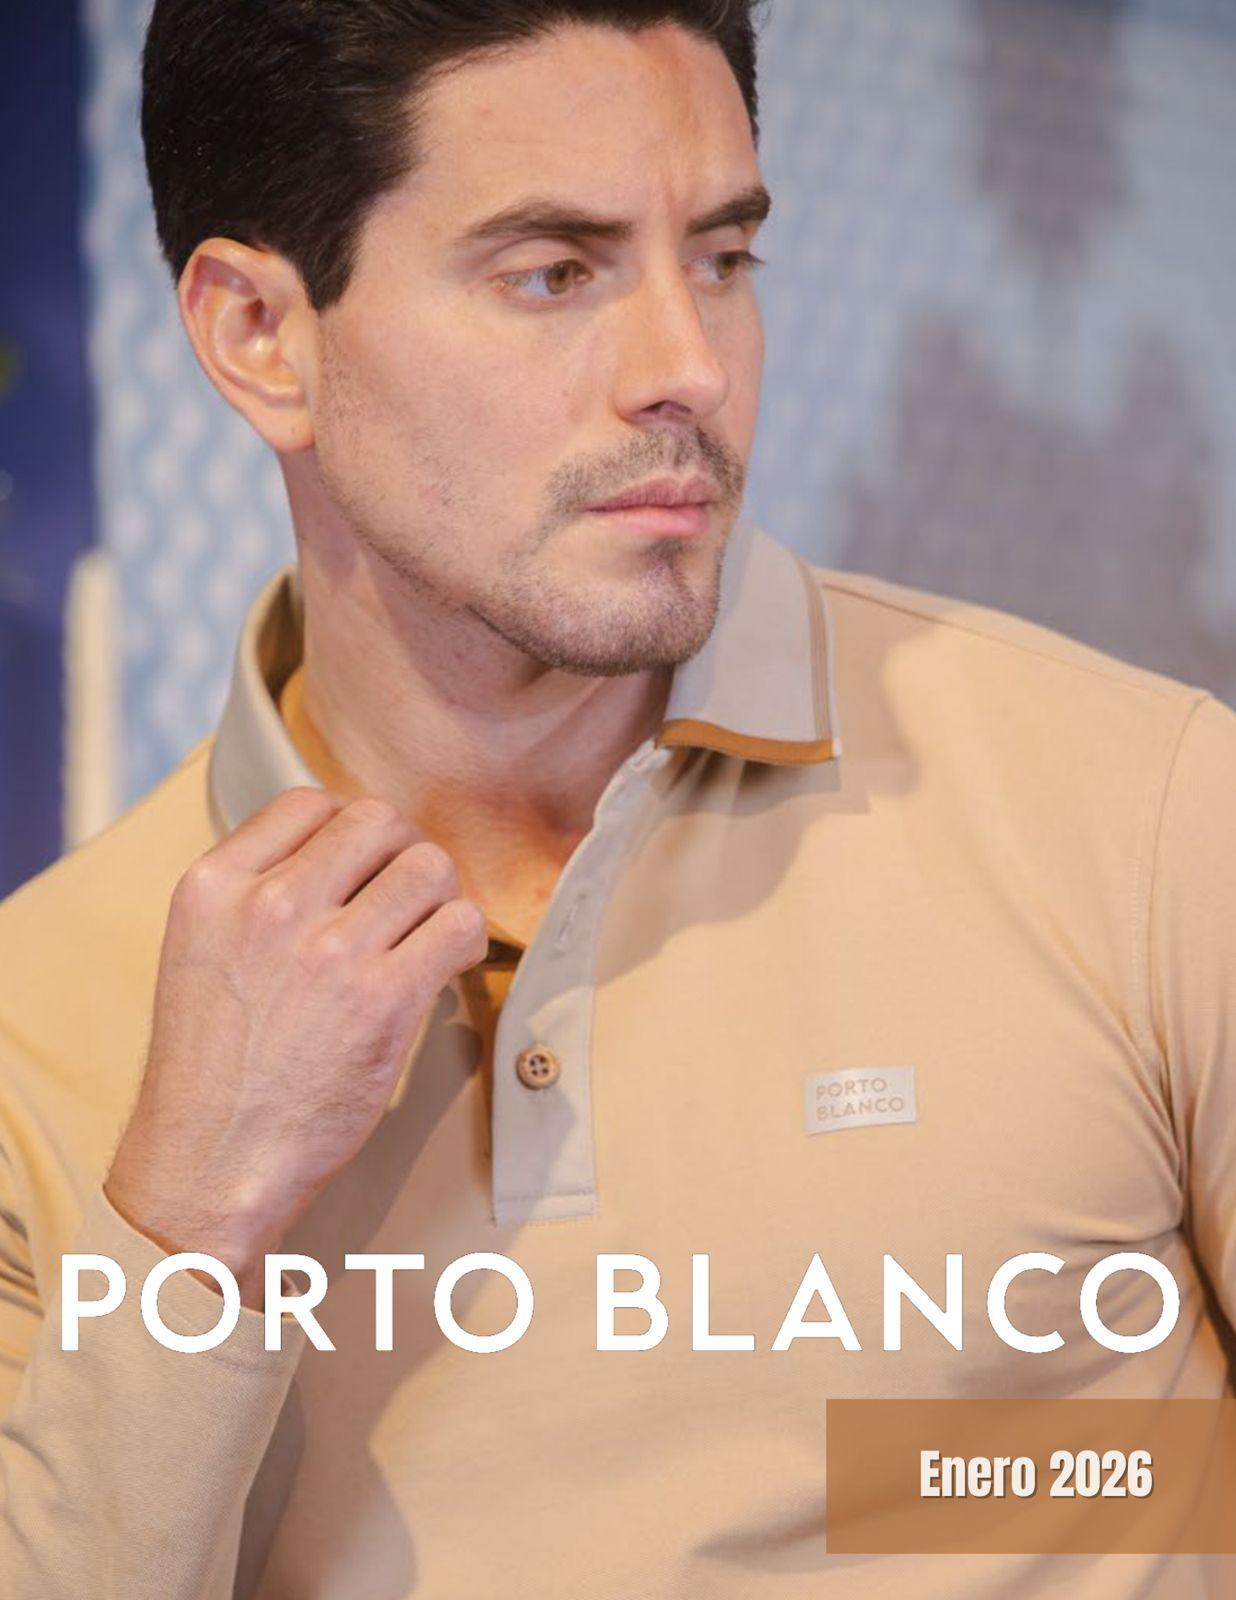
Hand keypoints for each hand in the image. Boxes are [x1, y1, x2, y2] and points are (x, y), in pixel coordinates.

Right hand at [104, 787, 487, 1308]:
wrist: (208, 1164)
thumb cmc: (210, 1069)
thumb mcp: (200, 951)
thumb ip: (251, 893)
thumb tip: (333, 854)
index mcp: (214, 886)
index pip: (309, 802)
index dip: (346, 832)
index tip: (357, 868)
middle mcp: (272, 905)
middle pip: (378, 821)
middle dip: (400, 853)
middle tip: (402, 897)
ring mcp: (330, 951)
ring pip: (429, 865)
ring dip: (438, 896)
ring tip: (424, 934)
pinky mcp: (385, 999)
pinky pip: (459, 925)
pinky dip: (465, 938)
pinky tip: (443, 964)